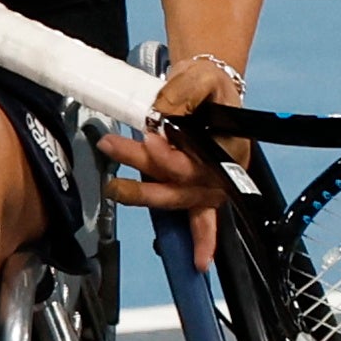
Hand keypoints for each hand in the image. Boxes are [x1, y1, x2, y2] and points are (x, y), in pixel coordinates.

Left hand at [101, 51, 244, 263]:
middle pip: (180, 181)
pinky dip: (202, 240)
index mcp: (230, 148)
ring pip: (175, 196)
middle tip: (110, 145)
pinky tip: (197, 262)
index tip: (149, 137)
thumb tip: (161, 114)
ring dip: (142, 193)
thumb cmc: (208, 86)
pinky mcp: (196, 190)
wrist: (210, 91)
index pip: (196, 162)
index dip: (169, 156)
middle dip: (144, 167)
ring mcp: (210, 186)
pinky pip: (201, 221)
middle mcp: (223, 174)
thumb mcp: (199, 78)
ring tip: (112, 185)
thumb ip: (182, 93)